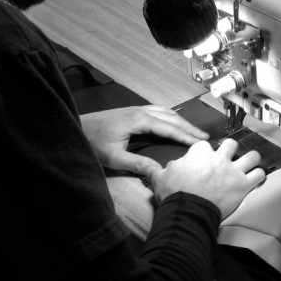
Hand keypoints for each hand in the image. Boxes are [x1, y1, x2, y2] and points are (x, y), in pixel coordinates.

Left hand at [80, 105, 208, 175]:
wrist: (76, 128)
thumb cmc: (92, 142)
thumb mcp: (114, 157)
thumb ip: (137, 163)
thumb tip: (159, 171)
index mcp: (139, 120)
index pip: (169, 128)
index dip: (186, 136)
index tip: (200, 143)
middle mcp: (140, 111)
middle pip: (171, 117)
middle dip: (188, 127)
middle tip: (204, 137)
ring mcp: (136, 109)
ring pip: (166, 112)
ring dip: (181, 121)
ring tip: (194, 131)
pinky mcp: (132, 111)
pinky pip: (158, 111)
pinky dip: (171, 117)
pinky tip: (173, 122)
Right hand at [150, 139, 265, 218]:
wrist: (188, 212)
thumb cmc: (174, 194)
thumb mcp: (160, 177)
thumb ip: (162, 169)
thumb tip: (167, 167)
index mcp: (199, 153)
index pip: (204, 144)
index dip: (204, 152)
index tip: (203, 160)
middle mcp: (219, 158)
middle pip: (231, 144)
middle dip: (230, 149)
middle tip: (228, 158)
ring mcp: (233, 170)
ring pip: (252, 156)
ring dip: (251, 159)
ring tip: (249, 163)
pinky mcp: (243, 185)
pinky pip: (259, 175)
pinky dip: (259, 176)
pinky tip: (256, 178)